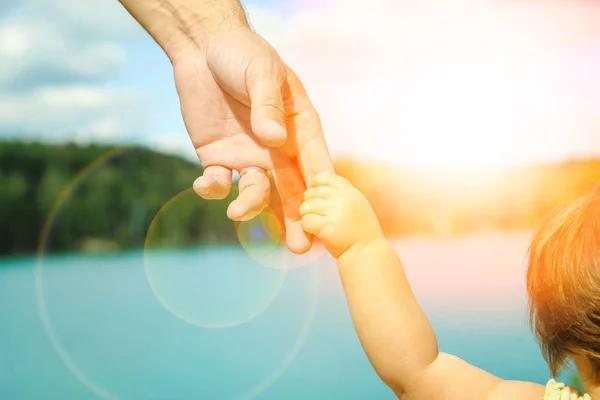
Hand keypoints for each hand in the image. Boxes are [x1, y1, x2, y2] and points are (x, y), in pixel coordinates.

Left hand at [172, 27, 332, 253]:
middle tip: (301, 246)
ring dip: (251, 206)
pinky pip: (219, 182)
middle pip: (291, 188)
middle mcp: (277, 148)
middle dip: (297, 217)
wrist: (202, 47)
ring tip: (238, 212)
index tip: (330, 216)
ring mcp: (248, 155)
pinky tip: (206, 186)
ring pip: (256, 192)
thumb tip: (275, 140)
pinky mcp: (218, 157)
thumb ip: (268, 106)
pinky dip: (213, 189)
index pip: (314, 161)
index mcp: (298, 126)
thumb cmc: (242, 53)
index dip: (321, 188)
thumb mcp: (261, 72)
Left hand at [299, 172, 383, 258]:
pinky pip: (305, 222)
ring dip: (307, 217)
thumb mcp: (357, 206)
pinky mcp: (326, 226)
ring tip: (318, 225)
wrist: (367, 253)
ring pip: (305, 207)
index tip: (315, 194)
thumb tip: (316, 185)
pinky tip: (316, 233)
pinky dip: (307, 229)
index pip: (326, 177)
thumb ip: (342, 195)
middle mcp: (342, 199)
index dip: (316, 184)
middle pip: (311, 193)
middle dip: (309, 204)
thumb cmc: (361, 232)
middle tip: (318, 217)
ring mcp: (335, 212)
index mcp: (350, 192)